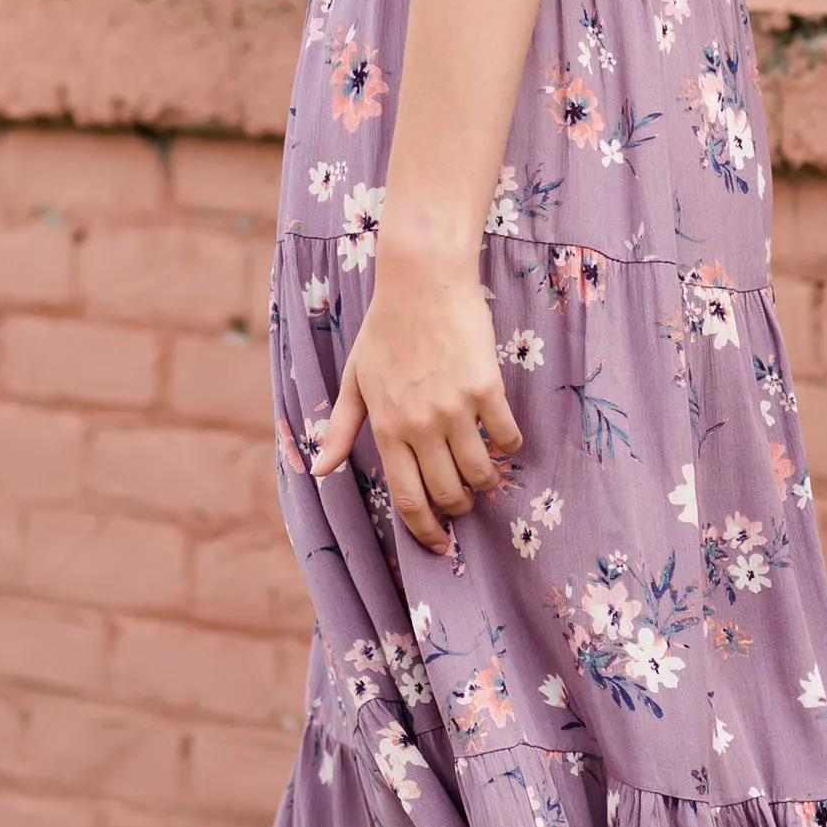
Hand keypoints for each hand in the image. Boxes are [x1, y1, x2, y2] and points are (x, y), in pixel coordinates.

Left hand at [312, 256, 522, 556]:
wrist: (422, 281)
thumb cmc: (385, 329)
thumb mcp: (355, 380)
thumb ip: (340, 429)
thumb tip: (319, 472)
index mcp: (387, 426)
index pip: (407, 499)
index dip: (425, 530)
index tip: (439, 545)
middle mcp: (420, 424)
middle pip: (447, 493)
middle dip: (458, 509)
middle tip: (462, 503)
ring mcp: (455, 408)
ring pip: (480, 473)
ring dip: (484, 483)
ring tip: (482, 474)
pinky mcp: (487, 389)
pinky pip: (506, 438)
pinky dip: (508, 447)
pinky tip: (502, 439)